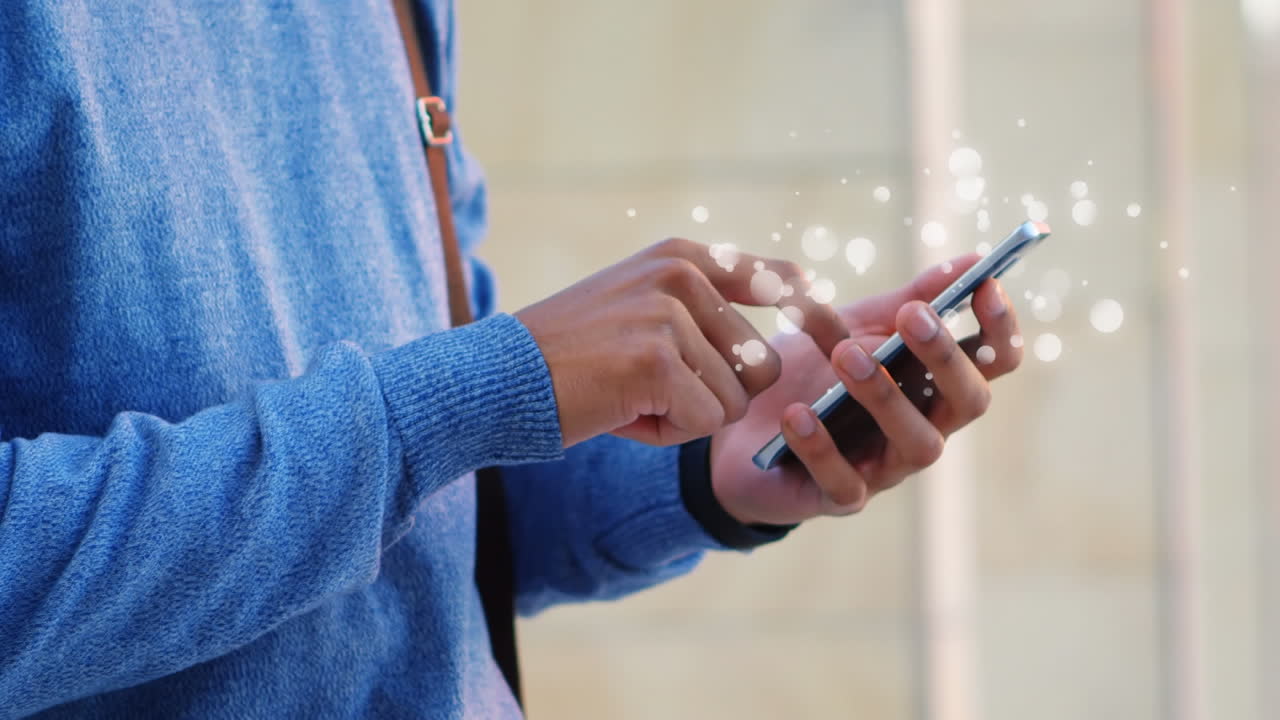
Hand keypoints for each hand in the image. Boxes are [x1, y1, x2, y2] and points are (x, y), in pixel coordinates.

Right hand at [516, 237, 848, 447]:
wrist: (498, 379)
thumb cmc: (572, 357)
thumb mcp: (641, 307)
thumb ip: (706, 308)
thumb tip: (800, 300)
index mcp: (682, 257)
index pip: (777, 280)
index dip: (807, 310)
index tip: (820, 313)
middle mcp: (681, 275)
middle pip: (759, 366)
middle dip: (712, 396)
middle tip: (648, 388)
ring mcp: (669, 314)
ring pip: (734, 400)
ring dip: (688, 416)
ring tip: (631, 396)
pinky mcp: (657, 359)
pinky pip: (704, 422)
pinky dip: (666, 433)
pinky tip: (621, 413)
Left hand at [709, 255, 1022, 525]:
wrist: (740, 430)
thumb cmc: (810, 373)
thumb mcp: (854, 326)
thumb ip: (908, 299)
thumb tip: (971, 260)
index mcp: (935, 386)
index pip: (992, 363)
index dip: (1000, 329)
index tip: (986, 285)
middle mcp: (924, 429)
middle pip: (967, 402)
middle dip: (945, 356)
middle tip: (912, 316)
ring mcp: (886, 468)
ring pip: (918, 445)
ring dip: (885, 396)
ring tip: (845, 354)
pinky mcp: (839, 498)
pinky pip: (844, 483)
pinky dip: (821, 447)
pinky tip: (798, 414)